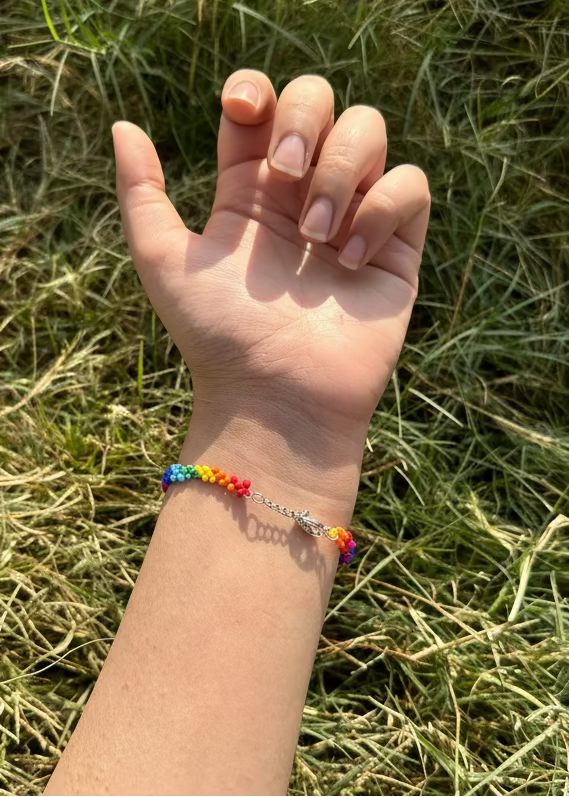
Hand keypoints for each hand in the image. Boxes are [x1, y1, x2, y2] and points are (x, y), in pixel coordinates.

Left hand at [112, 70, 429, 493]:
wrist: (276, 397)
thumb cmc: (218, 336)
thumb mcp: (165, 261)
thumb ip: (141, 193)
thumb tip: (122, 126)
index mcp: (251, 191)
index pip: (262, 106)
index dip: (255, 91)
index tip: (241, 110)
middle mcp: (303, 195)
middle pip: (320, 100)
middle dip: (304, 118)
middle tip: (283, 174)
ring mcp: (351, 217)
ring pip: (369, 131)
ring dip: (339, 171)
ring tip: (316, 238)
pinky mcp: (395, 247)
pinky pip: (409, 185)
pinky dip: (381, 209)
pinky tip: (350, 259)